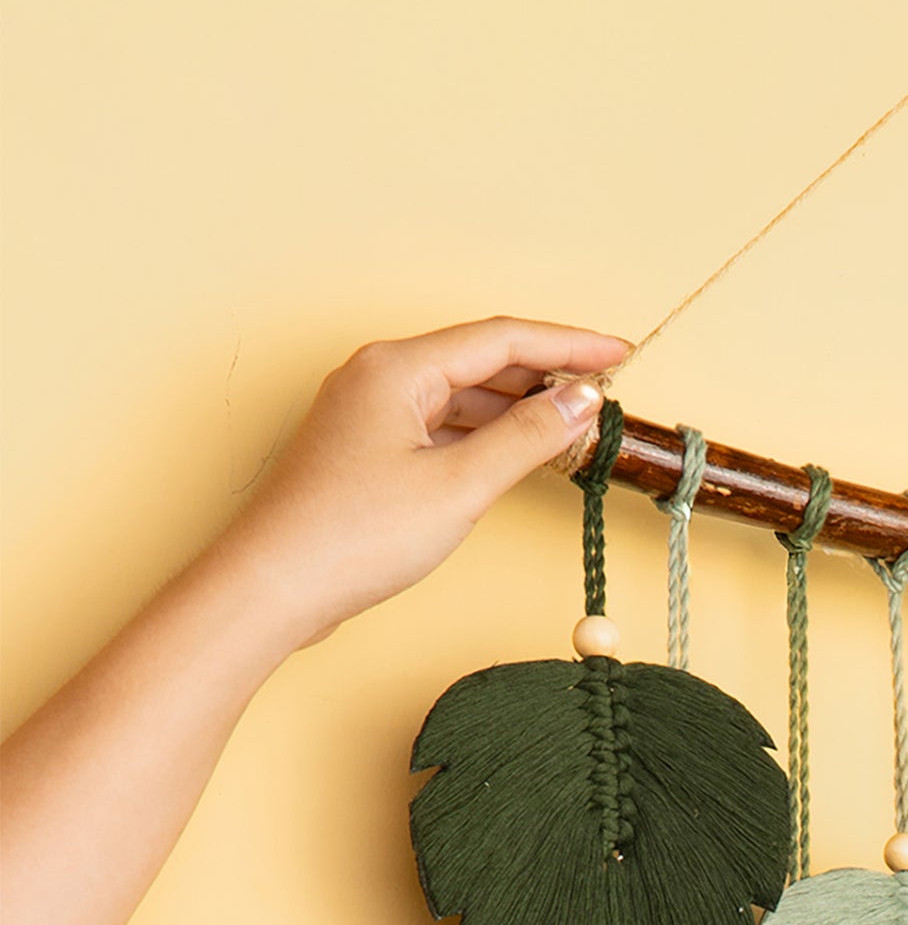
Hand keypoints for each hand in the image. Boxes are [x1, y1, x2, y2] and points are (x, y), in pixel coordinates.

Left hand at [208, 315, 628, 649]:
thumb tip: (580, 402)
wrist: (272, 586)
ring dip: (516, 409)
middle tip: (602, 398)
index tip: (619, 356)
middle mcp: (377, 376)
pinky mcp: (362, 450)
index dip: (568, 346)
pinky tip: (512, 456)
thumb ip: (527, 438)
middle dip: (545, 376)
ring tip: (569, 430)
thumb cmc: (350, 536)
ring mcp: (366, 413)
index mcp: (397, 367)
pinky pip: (436, 424)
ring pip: (458, 394)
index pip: (502, 338)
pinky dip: (482, 435)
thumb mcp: (459, 486)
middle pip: (480, 360)